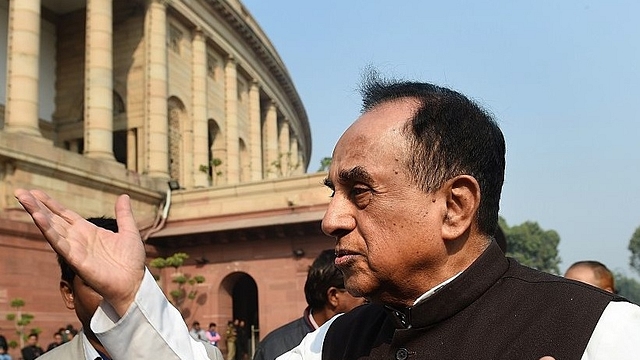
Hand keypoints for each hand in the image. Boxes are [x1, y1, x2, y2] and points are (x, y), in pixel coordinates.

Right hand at [14, 189, 144, 315]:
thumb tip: (123, 196)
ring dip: (37, 214)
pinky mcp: (76, 260)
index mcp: (88, 231)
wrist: (133, 284)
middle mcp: (78, 239)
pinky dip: (48, 231)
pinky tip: (38, 218)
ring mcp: (75, 249)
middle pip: (53, 219)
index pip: (64, 214)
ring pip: (52, 228)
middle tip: (19, 191)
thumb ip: (124, 214)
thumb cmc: (131, 262)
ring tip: (24, 199)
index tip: (35, 191)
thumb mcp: (129, 232)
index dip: (50, 203)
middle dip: (36, 205)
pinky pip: (59, 243)